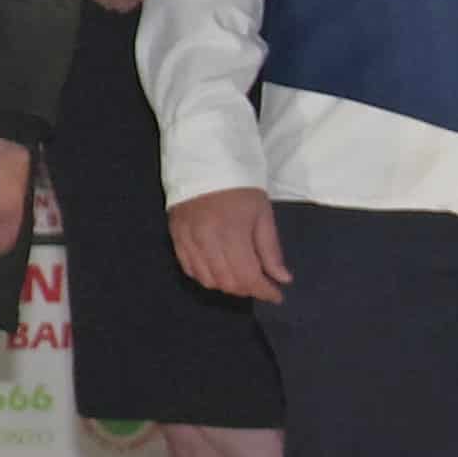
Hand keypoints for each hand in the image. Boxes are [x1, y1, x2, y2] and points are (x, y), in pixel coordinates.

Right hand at [170, 186, 288, 303]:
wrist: (204, 161)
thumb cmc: (240, 185)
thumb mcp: (263, 213)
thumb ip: (270, 249)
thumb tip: (282, 279)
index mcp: (231, 233)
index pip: (248, 276)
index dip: (264, 291)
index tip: (277, 295)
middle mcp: (206, 241)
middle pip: (227, 282)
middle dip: (248, 289)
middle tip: (262, 284)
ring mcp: (187, 241)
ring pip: (208, 280)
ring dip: (227, 285)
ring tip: (241, 278)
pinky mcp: (175, 238)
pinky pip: (190, 269)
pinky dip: (206, 276)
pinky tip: (218, 270)